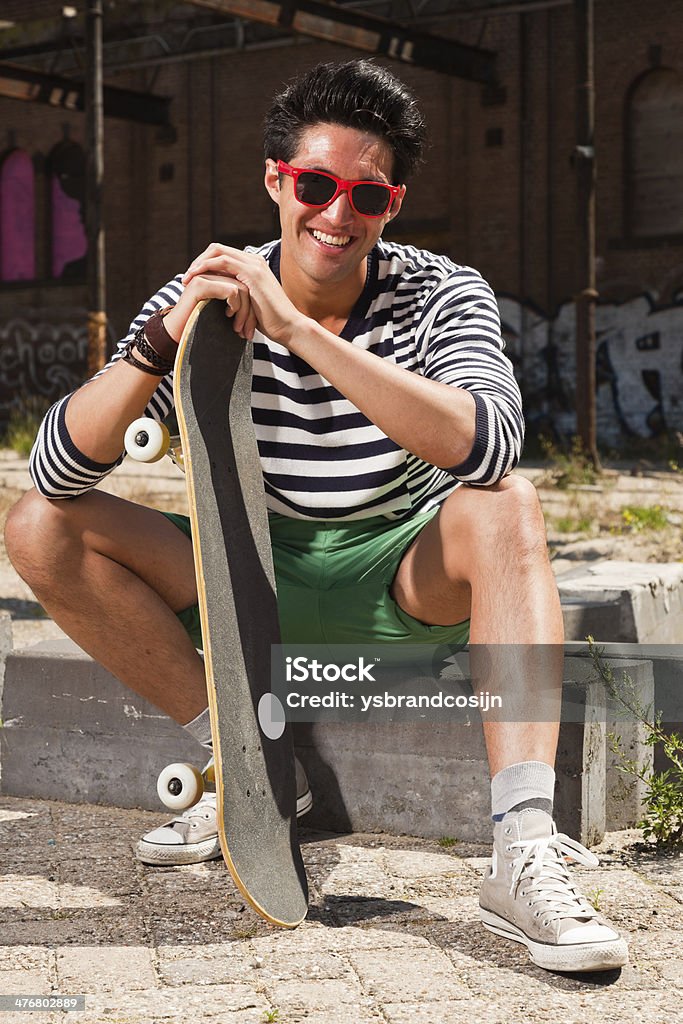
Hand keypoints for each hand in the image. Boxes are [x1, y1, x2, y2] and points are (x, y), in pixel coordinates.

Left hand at [177, 243, 306, 346]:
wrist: (289, 327)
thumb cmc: (271, 322)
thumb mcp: (250, 304)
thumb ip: (237, 296)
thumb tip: (222, 301)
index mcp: (253, 267)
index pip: (223, 255)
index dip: (205, 263)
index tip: (193, 278)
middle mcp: (254, 261)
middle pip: (217, 249)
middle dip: (198, 261)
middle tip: (186, 277)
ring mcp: (254, 265)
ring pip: (217, 252)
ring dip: (198, 264)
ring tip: (187, 279)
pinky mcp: (253, 273)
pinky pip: (222, 262)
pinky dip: (206, 268)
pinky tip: (196, 279)